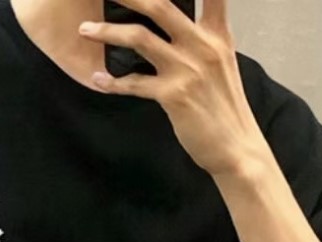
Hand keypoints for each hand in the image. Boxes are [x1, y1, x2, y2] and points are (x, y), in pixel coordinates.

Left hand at [77, 0, 265, 177]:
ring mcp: (187, 69)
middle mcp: (202, 45)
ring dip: (107, 32)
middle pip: (160, 5)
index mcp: (216, 35)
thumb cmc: (225, 110)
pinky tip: (99, 80)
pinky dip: (113, 83)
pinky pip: (134, 83)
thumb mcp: (222, 64)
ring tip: (85, 30)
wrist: (236, 148)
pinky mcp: (173, 95)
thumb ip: (203, 41)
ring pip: (140, 38)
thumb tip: (177, 29)